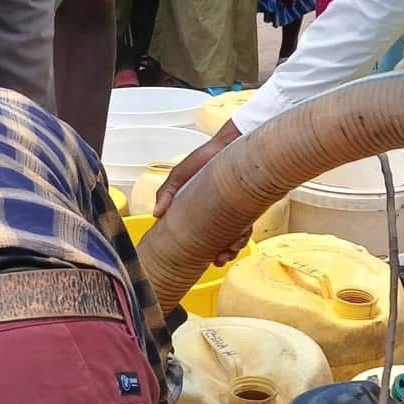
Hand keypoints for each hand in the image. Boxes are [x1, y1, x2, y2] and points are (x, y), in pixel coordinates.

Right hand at [152, 119, 251, 262]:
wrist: (230, 144)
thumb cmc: (204, 158)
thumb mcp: (179, 175)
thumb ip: (166, 192)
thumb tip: (155, 214)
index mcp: (199, 209)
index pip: (198, 234)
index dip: (200, 249)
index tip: (199, 258)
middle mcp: (216, 212)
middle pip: (219, 241)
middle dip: (220, 255)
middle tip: (218, 259)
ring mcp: (233, 210)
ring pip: (234, 238)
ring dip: (232, 249)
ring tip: (228, 252)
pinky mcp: (248, 206)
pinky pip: (247, 227)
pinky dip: (243, 236)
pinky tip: (239, 239)